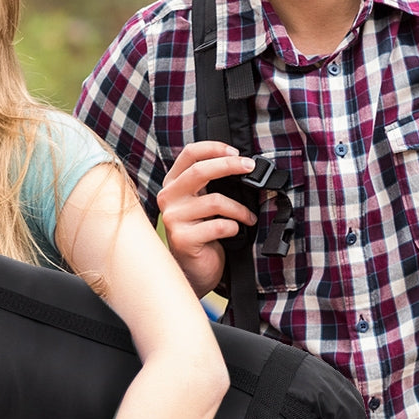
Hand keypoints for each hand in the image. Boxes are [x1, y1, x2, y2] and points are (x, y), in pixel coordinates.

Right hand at [157, 141, 257, 296]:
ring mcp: (173, 219)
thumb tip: (241, 165)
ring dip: (240, 209)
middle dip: (230, 165)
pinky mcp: (182, 239)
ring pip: (215, 201)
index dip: (214, 148)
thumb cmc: (202, 233)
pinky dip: (234, 227)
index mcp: (173, 184)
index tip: (237, 152)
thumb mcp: (203, 203)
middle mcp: (168, 198)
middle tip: (250, 167)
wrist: (194, 269)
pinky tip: (235, 232)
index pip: (189, 154)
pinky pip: (218, 226)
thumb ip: (210, 184)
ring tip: (249, 217)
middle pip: (200, 171)